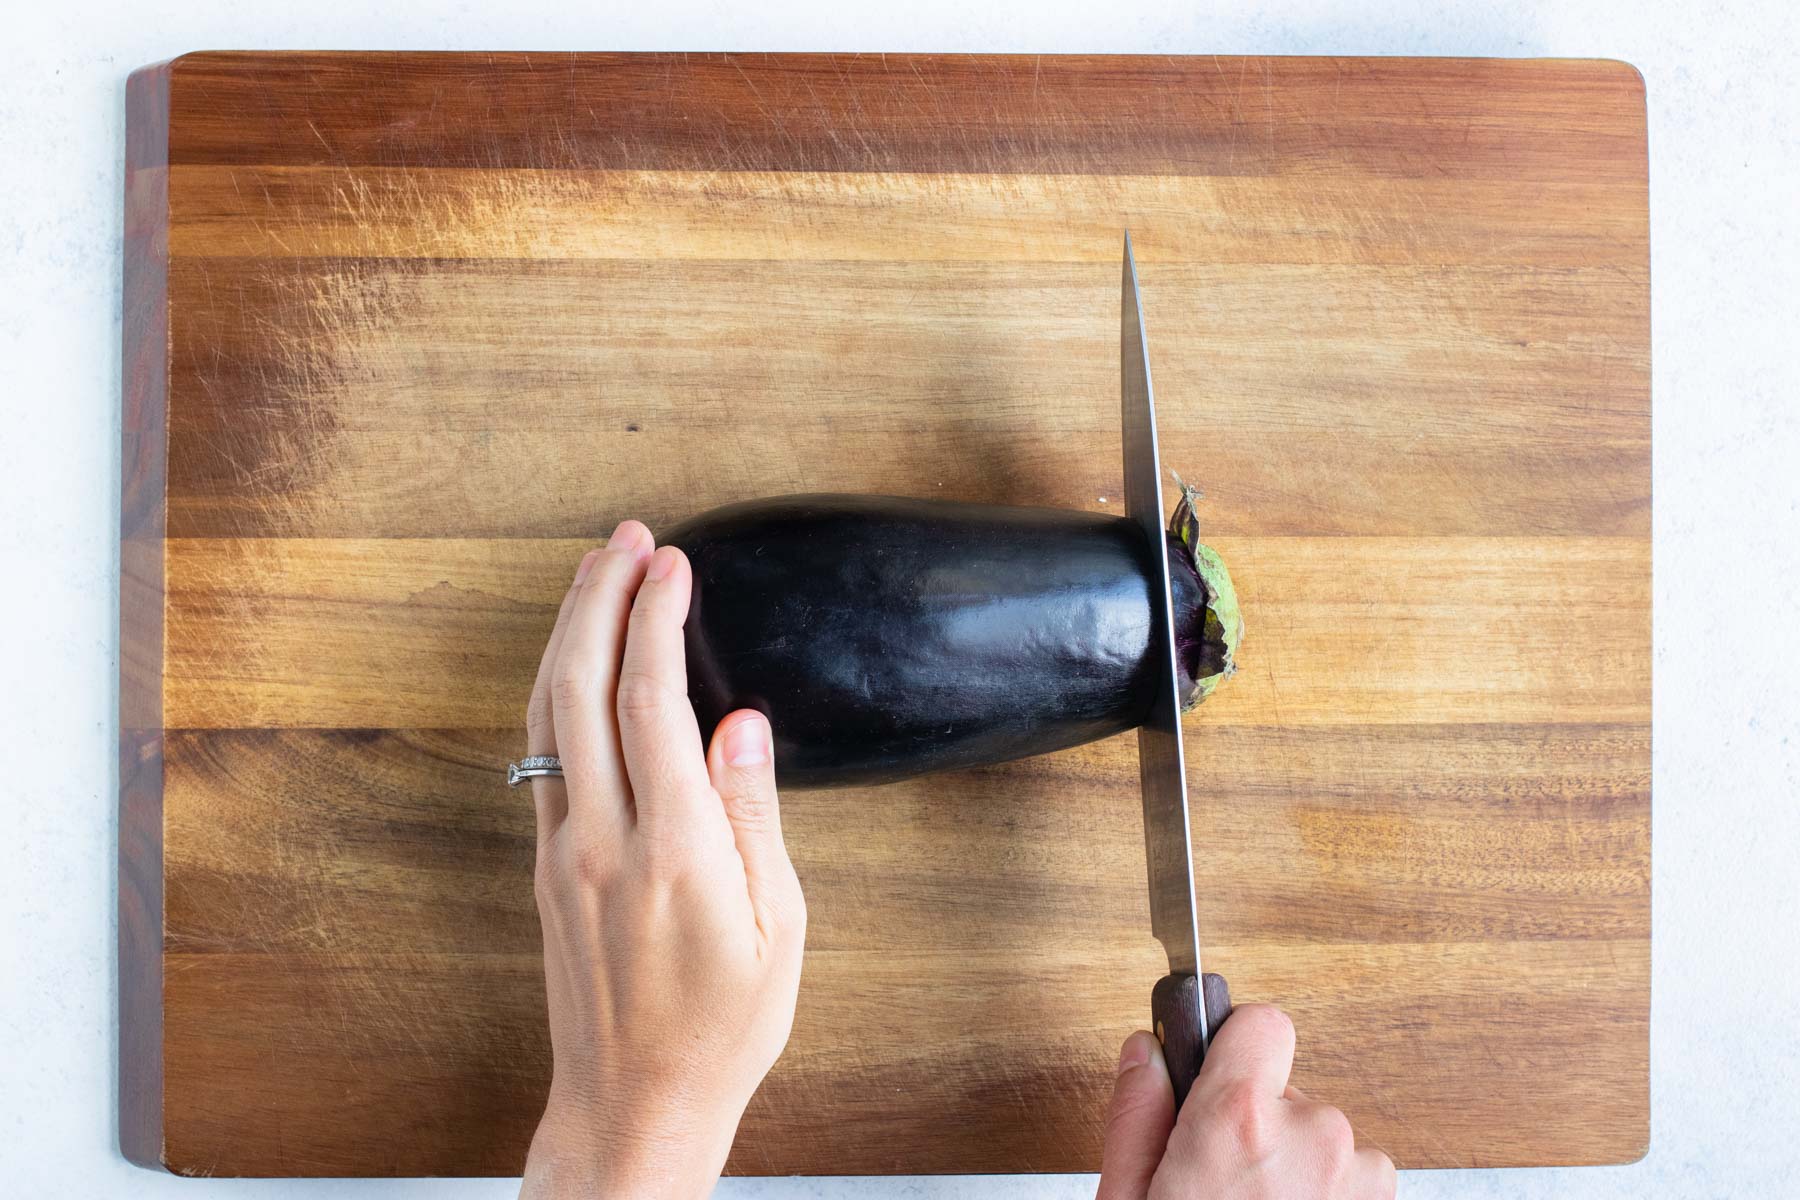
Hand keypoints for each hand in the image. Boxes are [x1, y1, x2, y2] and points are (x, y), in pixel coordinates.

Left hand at [519, 521, 806, 1198]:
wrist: (633, 1105)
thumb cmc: (722, 1028)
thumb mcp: (778, 930)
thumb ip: (753, 815)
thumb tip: (740, 722)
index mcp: (672, 851)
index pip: (651, 701)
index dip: (657, 618)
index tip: (672, 563)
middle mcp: (601, 839)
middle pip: (578, 685)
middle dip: (599, 598)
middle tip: (627, 538)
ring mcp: (561, 850)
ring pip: (545, 712)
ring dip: (566, 631)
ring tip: (596, 572)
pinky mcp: (543, 866)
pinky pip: (539, 751)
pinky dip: (554, 686)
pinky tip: (573, 659)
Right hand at [1096, 1006, 1394, 1199]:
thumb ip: (1137, 1114)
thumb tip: (1146, 1051)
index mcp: (1237, 1120)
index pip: (1261, 1023)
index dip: (1237, 1048)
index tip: (1220, 1076)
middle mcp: (1313, 1136)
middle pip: (1290, 1094)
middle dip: (1260, 1129)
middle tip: (1222, 1189)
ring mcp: (1361, 1178)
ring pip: (1327, 1144)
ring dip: (1299, 1173)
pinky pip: (1356, 1185)